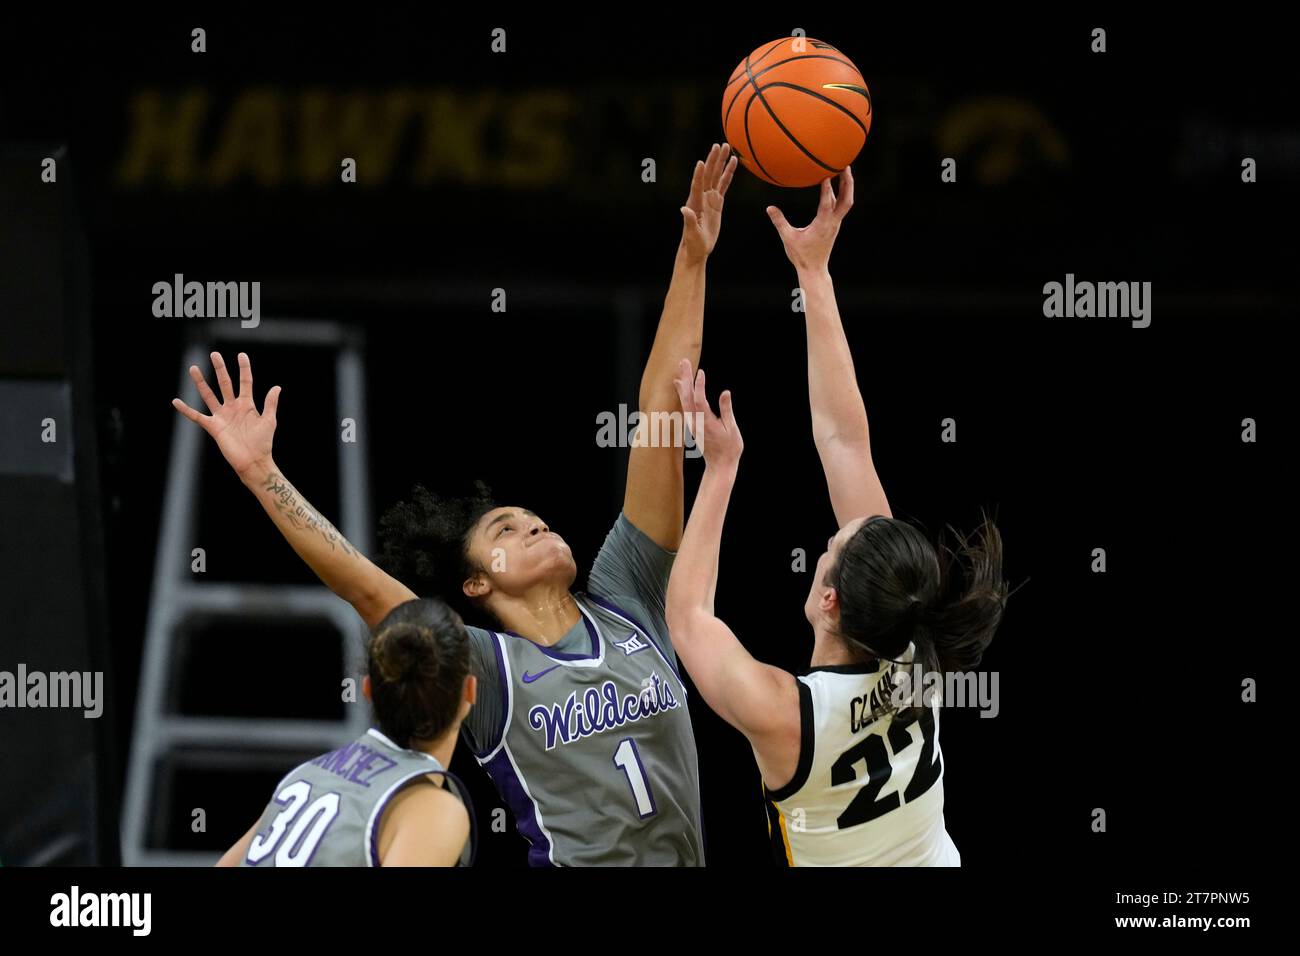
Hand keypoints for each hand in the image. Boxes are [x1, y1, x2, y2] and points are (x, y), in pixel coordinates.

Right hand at [172, 351, 279, 480]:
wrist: (253, 462)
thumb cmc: (263, 443)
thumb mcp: (269, 421)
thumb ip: (270, 404)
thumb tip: (277, 387)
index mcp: (247, 405)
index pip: (245, 382)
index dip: (244, 369)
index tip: (241, 355)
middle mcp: (233, 408)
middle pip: (225, 384)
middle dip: (220, 369)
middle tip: (214, 354)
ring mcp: (222, 416)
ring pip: (209, 395)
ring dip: (201, 382)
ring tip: (193, 368)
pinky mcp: (214, 427)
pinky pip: (197, 417)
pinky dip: (186, 410)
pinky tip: (176, 401)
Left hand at [673, 358, 741, 471]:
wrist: (720, 465)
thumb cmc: (729, 448)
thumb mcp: (732, 429)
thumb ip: (726, 410)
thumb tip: (725, 392)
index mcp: (706, 422)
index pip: (699, 400)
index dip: (699, 386)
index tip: (700, 372)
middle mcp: (696, 422)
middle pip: (688, 397)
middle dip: (686, 378)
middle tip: (683, 362)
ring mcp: (693, 424)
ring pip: (684, 401)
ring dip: (683, 385)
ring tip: (680, 371)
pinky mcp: (693, 425)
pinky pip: (685, 406)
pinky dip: (683, 395)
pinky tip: (682, 387)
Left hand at [680, 143, 738, 261]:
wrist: (697, 249)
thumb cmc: (693, 243)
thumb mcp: (691, 234)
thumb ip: (689, 221)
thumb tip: (683, 210)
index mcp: (694, 203)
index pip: (697, 186)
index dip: (699, 175)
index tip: (702, 162)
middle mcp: (701, 197)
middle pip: (708, 175)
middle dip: (714, 160)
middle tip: (719, 145)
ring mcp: (709, 198)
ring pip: (716, 176)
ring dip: (721, 162)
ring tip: (727, 148)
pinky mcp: (716, 202)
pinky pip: (723, 185)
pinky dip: (728, 174)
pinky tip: (733, 163)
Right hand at [766, 166, 853, 271]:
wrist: (814, 269)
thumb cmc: (801, 255)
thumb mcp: (788, 238)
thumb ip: (779, 222)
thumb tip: (769, 208)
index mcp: (822, 225)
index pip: (827, 203)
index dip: (827, 189)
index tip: (826, 174)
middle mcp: (832, 223)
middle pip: (846, 200)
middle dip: (847, 183)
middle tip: (845, 166)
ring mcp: (835, 224)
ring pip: (845, 202)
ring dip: (846, 187)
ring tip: (844, 170)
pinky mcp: (834, 225)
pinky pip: (840, 206)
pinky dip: (841, 194)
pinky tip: (836, 187)